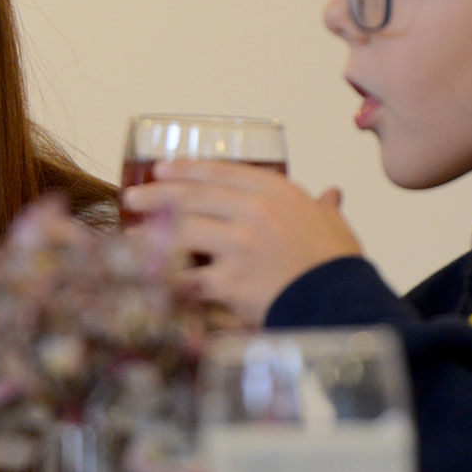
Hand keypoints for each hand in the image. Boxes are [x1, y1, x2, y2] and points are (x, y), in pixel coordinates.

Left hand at [121, 160, 362, 326]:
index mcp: (277, 193)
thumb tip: (331, 195)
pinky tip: (146, 275)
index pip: (221, 172)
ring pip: (182, 231)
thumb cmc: (338, 265)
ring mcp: (239, 246)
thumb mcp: (334, 225)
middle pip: (192, 197)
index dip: (187, 169)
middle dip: (157, 195)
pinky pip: (187, 277)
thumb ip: (324, 208)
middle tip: (132, 196)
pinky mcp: (229, 281)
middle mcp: (254, 212)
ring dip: (151, 233)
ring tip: (130, 236)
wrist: (341, 303)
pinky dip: (165, 277)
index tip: (162, 168)